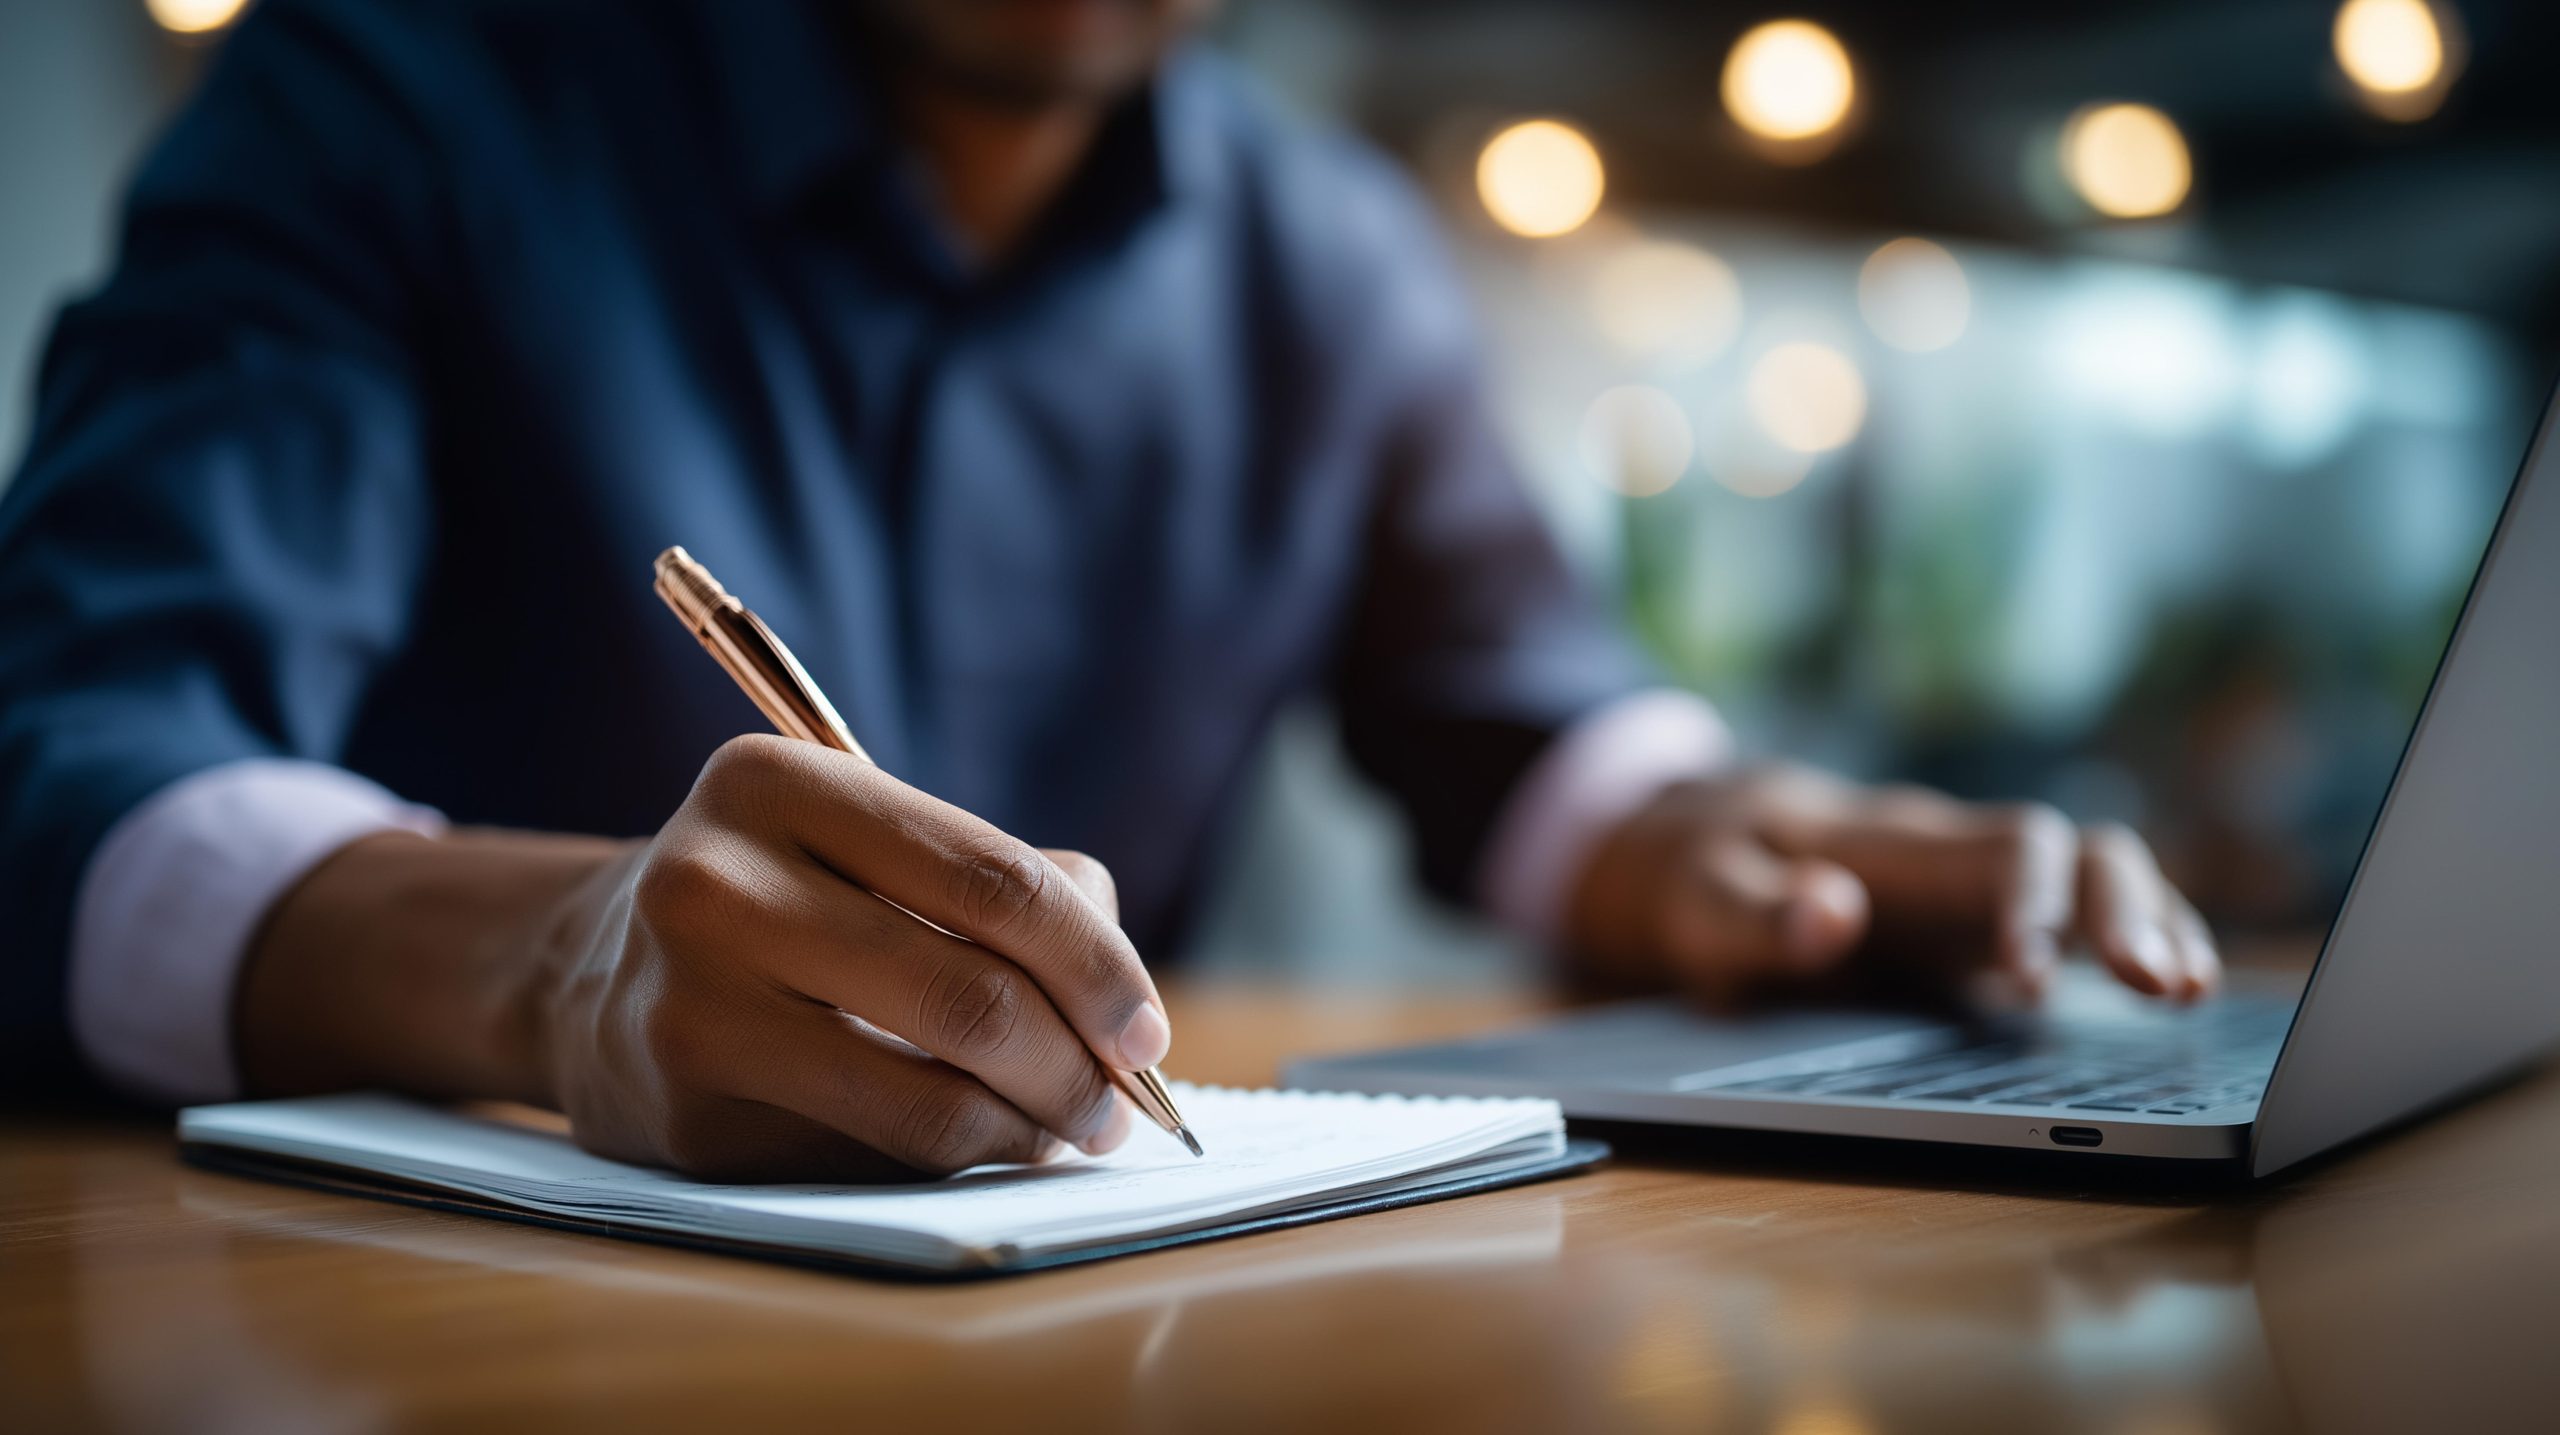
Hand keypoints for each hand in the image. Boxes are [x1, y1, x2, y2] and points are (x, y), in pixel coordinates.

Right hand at [239, 735, 1170, 1182]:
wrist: (588, 973)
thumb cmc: (784, 900)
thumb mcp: (870, 840)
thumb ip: (1011, 885)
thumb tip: (1122, 1005)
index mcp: (778, 783)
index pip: (993, 881)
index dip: (1096, 967)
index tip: (1146, 1033)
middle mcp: (717, 884)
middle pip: (969, 999)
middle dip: (1076, 1068)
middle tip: (1120, 1108)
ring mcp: (688, 1005)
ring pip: (926, 1100)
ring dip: (1029, 1132)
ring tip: (1066, 1133)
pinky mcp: (682, 1116)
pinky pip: (866, 1157)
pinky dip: (949, 1161)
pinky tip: (973, 1145)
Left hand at [1563, 763, 2218, 1007]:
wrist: (1706, 845)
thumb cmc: (1701, 875)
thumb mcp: (1697, 902)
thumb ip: (1756, 915)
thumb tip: (1833, 913)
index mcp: (1893, 845)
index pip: (1996, 852)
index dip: (2031, 905)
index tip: (2035, 976)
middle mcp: (1954, 858)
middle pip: (2076, 852)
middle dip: (2126, 913)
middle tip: (2163, 990)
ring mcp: (1980, 893)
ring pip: (2100, 877)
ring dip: (2155, 925)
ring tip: (2191, 993)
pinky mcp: (1987, 933)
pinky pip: (2087, 923)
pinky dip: (2141, 943)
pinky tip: (2180, 993)